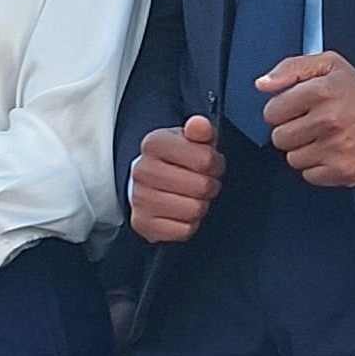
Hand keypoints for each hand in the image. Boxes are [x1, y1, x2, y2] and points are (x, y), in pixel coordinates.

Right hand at [130, 116, 224, 242]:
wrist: (149, 182)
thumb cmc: (177, 160)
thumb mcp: (191, 139)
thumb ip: (201, 130)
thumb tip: (200, 125)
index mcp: (155, 143)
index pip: (205, 159)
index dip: (215, 163)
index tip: (210, 164)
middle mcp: (143, 170)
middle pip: (202, 187)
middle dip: (210, 185)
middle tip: (203, 181)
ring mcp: (140, 198)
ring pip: (194, 210)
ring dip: (201, 205)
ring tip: (193, 196)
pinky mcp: (142, 223)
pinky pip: (184, 230)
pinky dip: (189, 224)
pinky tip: (182, 212)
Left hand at [260, 54, 354, 187]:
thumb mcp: (329, 65)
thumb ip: (292, 68)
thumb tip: (262, 84)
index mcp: (322, 91)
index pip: (272, 112)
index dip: (283, 110)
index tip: (298, 109)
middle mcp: (329, 120)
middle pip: (279, 138)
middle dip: (292, 131)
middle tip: (313, 124)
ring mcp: (336, 148)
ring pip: (292, 159)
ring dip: (305, 150)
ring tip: (325, 138)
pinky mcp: (343, 171)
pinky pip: (309, 175)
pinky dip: (318, 167)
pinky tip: (333, 152)